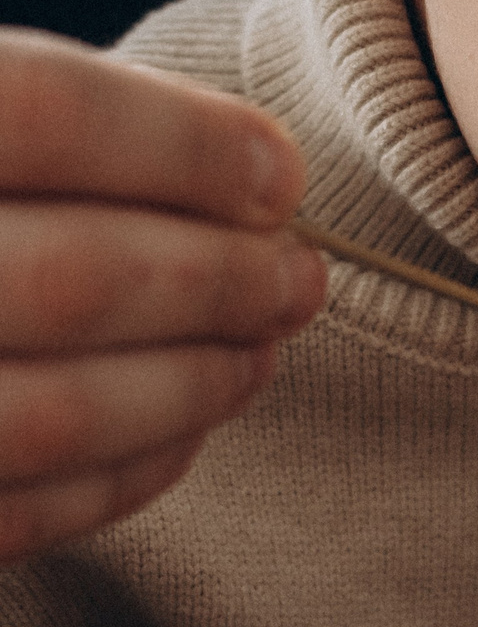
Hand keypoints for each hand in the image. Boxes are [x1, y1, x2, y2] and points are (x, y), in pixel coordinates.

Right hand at [0, 29, 325, 560]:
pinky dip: (127, 471)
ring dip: (193, 382)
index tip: (281, 173)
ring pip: (59, 412)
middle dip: (222, 279)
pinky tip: (183, 428)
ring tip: (260, 351)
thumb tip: (253, 165)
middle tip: (300, 278)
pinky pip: (21, 515)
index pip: (42, 112)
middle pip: (75, 275)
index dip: (184, 143)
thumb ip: (51, 123)